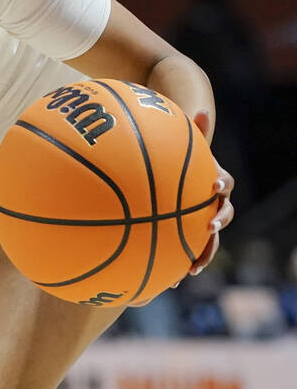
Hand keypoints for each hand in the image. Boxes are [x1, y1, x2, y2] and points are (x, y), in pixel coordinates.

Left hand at [189, 110, 233, 275]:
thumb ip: (189, 131)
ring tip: (190, 268)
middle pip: (222, 217)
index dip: (222, 186)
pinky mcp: (186, 233)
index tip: (214, 185)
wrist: (174, 170)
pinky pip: (184, 250)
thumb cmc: (176, 154)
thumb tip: (200, 109)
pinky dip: (176, 263)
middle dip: (217, 227)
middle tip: (208, 228)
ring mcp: (200, 219)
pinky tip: (163, 280)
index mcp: (212, 182)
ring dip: (202, 253)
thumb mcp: (181, 142)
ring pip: (207, 240)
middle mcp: (211, 202)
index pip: (225, 184)